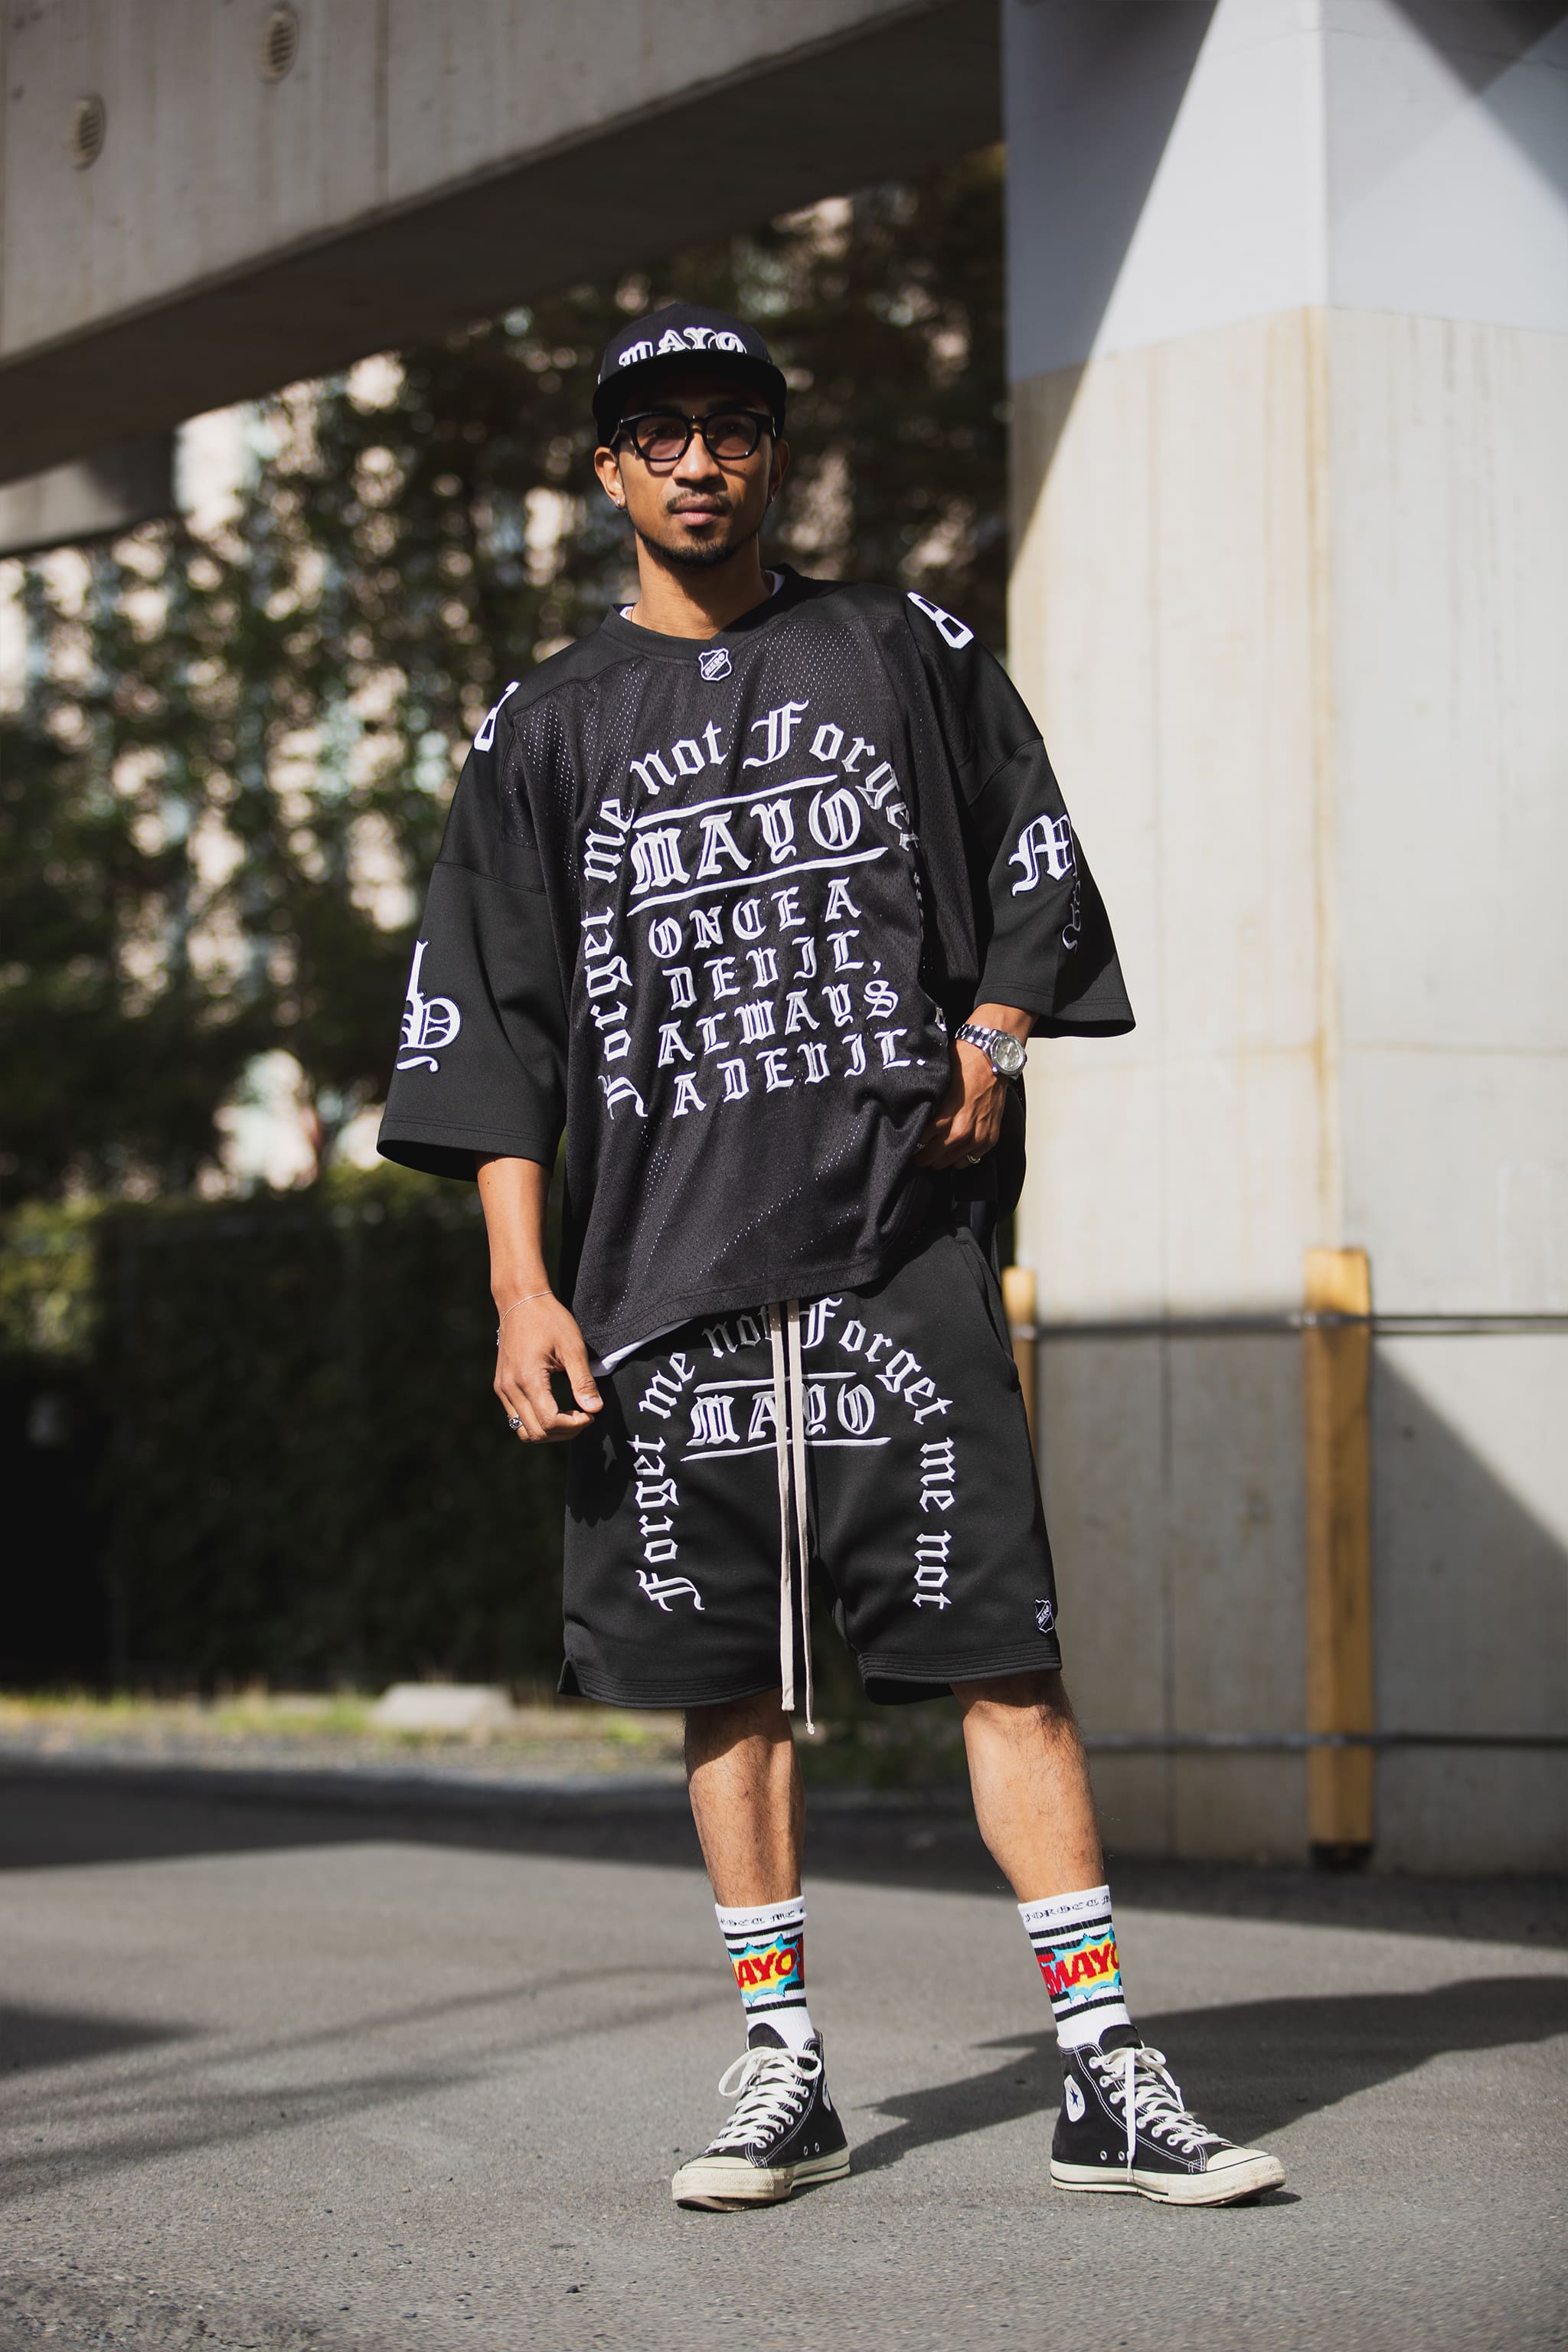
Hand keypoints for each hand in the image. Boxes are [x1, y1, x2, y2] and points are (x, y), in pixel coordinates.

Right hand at [494, 1294, 602, 1442]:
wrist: (520, 1301)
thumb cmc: (549, 1319)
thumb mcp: (573, 1347)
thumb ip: (583, 1381)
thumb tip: (594, 1410)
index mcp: (527, 1378)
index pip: (549, 1422)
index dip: (573, 1425)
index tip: (590, 1414)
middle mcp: (510, 1388)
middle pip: (535, 1433)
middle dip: (564, 1432)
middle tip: (584, 1416)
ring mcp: (503, 1388)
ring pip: (523, 1430)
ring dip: (549, 1431)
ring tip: (570, 1416)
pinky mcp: (502, 1386)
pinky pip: (516, 1417)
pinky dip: (537, 1421)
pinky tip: (555, 1408)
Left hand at [914, 1039, 1008, 1169]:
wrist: (993, 1059)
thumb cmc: (963, 1065)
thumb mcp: (937, 1084)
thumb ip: (926, 1104)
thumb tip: (909, 1114)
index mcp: (943, 1120)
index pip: (918, 1143)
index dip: (911, 1141)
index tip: (907, 1140)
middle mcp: (960, 1133)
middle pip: (931, 1158)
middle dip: (922, 1155)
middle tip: (917, 1151)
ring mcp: (976, 1138)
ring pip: (949, 1163)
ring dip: (941, 1157)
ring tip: (936, 1149)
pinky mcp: (989, 1139)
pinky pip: (971, 1159)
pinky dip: (962, 1155)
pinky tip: (956, 1147)